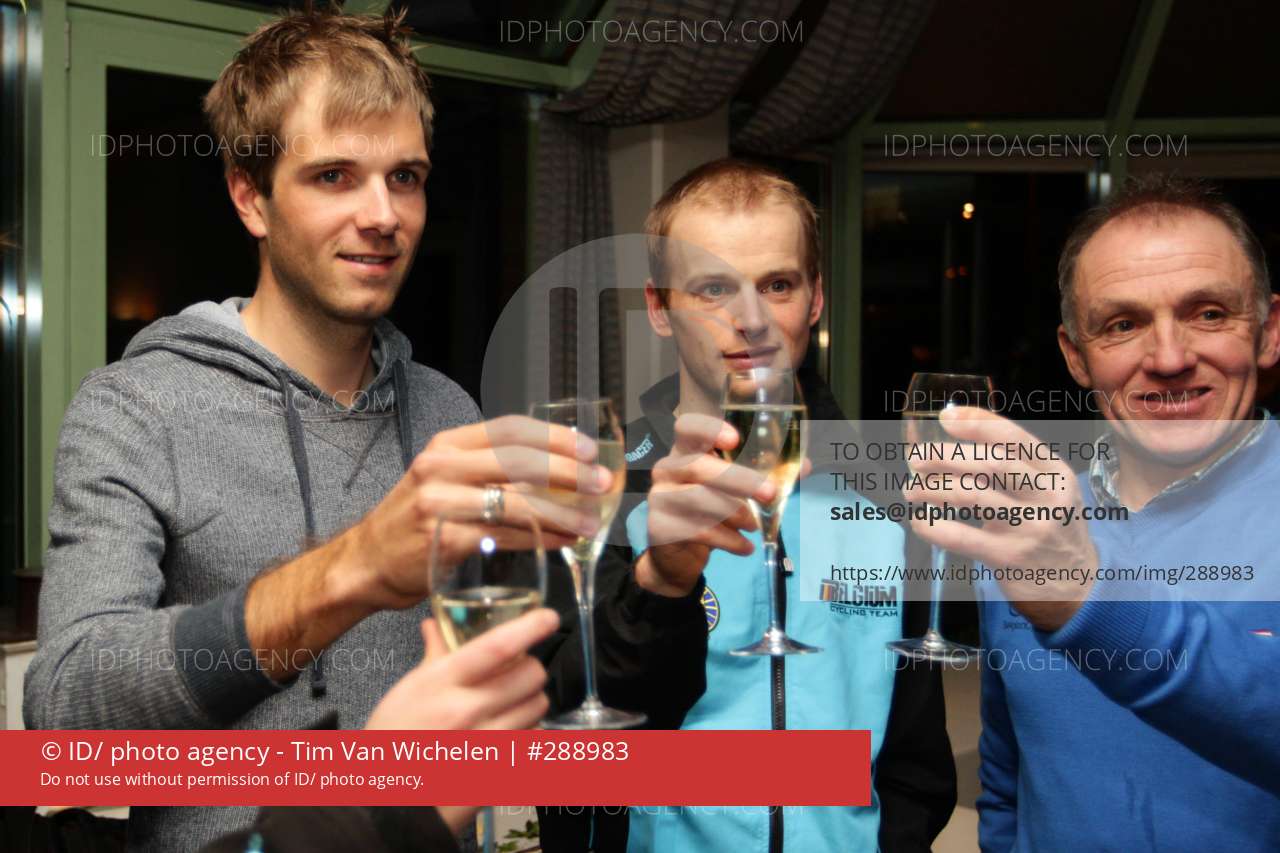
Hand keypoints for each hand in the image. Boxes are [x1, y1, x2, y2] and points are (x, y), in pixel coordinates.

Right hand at [348, 416, 612, 609]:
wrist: (367, 561)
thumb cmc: (416, 521)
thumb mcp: (446, 480)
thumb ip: (490, 471)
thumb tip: (557, 470)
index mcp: (447, 445)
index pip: (510, 428)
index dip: (555, 436)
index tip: (589, 449)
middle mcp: (441, 467)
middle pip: (518, 460)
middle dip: (568, 471)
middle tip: (601, 483)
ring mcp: (439, 503)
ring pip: (516, 501)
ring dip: (562, 511)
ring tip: (592, 520)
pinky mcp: (442, 540)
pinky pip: (505, 536)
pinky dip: (542, 538)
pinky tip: (565, 540)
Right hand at [367, 607, 556, 835]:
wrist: (384, 804)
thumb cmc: (391, 743)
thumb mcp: (406, 692)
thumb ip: (433, 656)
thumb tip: (436, 624)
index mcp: (441, 684)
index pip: (496, 648)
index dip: (528, 628)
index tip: (548, 617)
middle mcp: (468, 711)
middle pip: (530, 675)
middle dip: (530, 668)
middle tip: (519, 672)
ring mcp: (487, 745)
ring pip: (537, 706)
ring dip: (531, 699)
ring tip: (511, 703)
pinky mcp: (500, 771)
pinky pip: (532, 740)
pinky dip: (527, 731)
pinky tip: (506, 733)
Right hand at [635, 413, 776, 596]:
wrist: (676, 555)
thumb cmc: (709, 511)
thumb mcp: (733, 490)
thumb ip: (765, 475)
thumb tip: (805, 466)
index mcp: (686, 451)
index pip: (687, 427)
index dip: (708, 429)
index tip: (735, 439)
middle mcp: (667, 469)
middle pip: (699, 466)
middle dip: (739, 479)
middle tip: (770, 493)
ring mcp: (659, 498)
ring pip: (698, 500)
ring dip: (735, 513)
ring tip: (755, 526)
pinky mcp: (660, 527)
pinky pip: (697, 530)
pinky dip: (728, 540)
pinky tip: (745, 547)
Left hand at [904, 407, 1098, 631]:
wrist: (1076, 586)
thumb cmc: (1051, 527)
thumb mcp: (1049, 491)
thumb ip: (1017, 467)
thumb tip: (959, 437)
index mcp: (1055, 473)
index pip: (1015, 438)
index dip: (977, 424)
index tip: (946, 417)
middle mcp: (1046, 496)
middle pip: (990, 464)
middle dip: (946, 456)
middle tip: (916, 457)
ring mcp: (1028, 527)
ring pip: (971, 496)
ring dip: (933, 488)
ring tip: (912, 489)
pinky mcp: (1009, 557)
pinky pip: (960, 536)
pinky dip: (932, 526)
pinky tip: (920, 521)